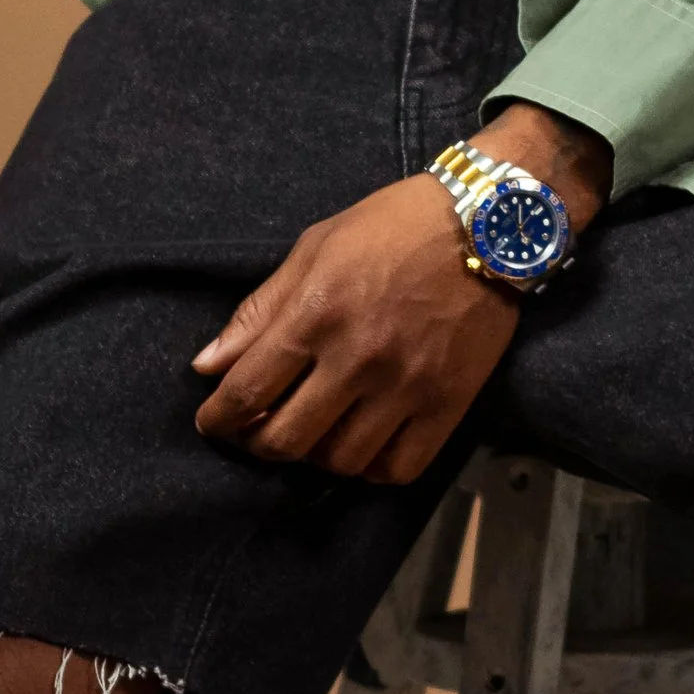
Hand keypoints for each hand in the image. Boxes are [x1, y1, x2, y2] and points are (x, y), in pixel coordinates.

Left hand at [192, 174, 520, 482]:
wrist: (487, 223)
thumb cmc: (392, 227)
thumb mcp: (314, 249)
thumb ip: (259, 310)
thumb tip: (207, 366)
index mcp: (316, 314)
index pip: (247, 391)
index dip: (219, 420)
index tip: (213, 423)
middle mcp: (358, 358)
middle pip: (287, 440)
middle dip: (258, 444)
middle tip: (258, 431)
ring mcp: (406, 386)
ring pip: (341, 461)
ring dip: (316, 456)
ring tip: (314, 433)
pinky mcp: (449, 403)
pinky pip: (399, 468)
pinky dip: (372, 470)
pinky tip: (363, 446)